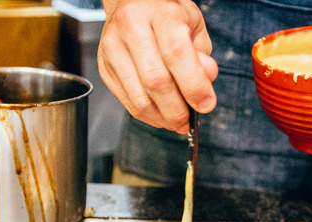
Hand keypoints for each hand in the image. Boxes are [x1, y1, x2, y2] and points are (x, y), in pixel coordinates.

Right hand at [98, 0, 218, 133]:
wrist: (133, 4)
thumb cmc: (166, 16)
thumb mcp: (194, 27)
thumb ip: (202, 57)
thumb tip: (206, 82)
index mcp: (159, 14)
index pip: (176, 55)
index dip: (194, 86)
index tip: (206, 104)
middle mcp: (131, 28)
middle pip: (156, 81)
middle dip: (177, 110)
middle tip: (190, 120)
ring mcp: (113, 49)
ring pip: (140, 99)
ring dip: (163, 118)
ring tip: (177, 120)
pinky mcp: (105, 68)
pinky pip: (129, 103)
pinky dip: (149, 116)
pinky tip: (160, 112)